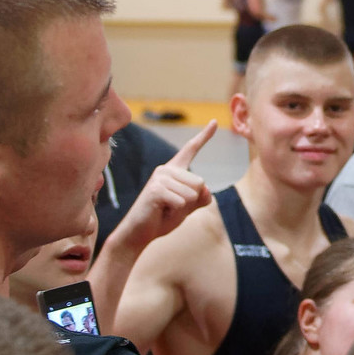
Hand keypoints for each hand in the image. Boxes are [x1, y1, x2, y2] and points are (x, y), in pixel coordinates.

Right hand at [111, 121, 216, 249]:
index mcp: (175, 170)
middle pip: (201, 182)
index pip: (191, 149)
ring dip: (183, 207)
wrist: (140, 233)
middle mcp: (166, 169)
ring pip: (193, 193)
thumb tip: (204, 188)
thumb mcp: (189, 206)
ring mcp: (160, 178)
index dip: (204, 136)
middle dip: (192, 200)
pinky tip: (161, 211)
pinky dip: (176, 211)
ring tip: (166, 209)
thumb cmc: (163, 218)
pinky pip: (182, 201)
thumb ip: (202, 197)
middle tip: (172, 206)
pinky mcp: (156, 189)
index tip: (214, 121)